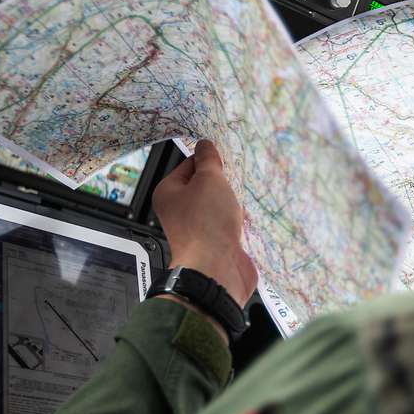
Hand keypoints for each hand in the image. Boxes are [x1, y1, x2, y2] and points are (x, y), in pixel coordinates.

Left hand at [153, 140, 257, 308]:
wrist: (216, 269)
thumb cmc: (206, 223)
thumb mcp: (210, 180)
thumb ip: (209, 160)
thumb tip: (205, 144)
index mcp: (168, 192)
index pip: (188, 164)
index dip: (208, 160)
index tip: (225, 158)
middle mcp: (178, 210)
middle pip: (203, 186)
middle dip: (222, 182)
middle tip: (236, 177)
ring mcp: (196, 228)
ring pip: (216, 205)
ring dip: (231, 201)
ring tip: (241, 198)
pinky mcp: (213, 242)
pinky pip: (226, 223)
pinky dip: (236, 219)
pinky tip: (245, 216)